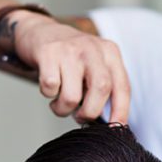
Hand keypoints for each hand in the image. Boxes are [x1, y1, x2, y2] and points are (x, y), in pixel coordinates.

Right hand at [11, 12, 130, 123]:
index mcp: (109, 52)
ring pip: (72, 96)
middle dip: (90, 112)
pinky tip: (49, 87)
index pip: (122, 86)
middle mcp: (92, 48)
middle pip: (101, 89)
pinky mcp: (48, 53)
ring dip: (63, 109)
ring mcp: (70, 50)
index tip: (116, 130)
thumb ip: (104, 86)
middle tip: (79, 117)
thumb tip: (110, 123)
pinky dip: (48, 95)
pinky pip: (50, 88)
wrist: (39, 30)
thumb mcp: (95, 63)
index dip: (121, 111)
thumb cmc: (71, 57)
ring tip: (59, 103)